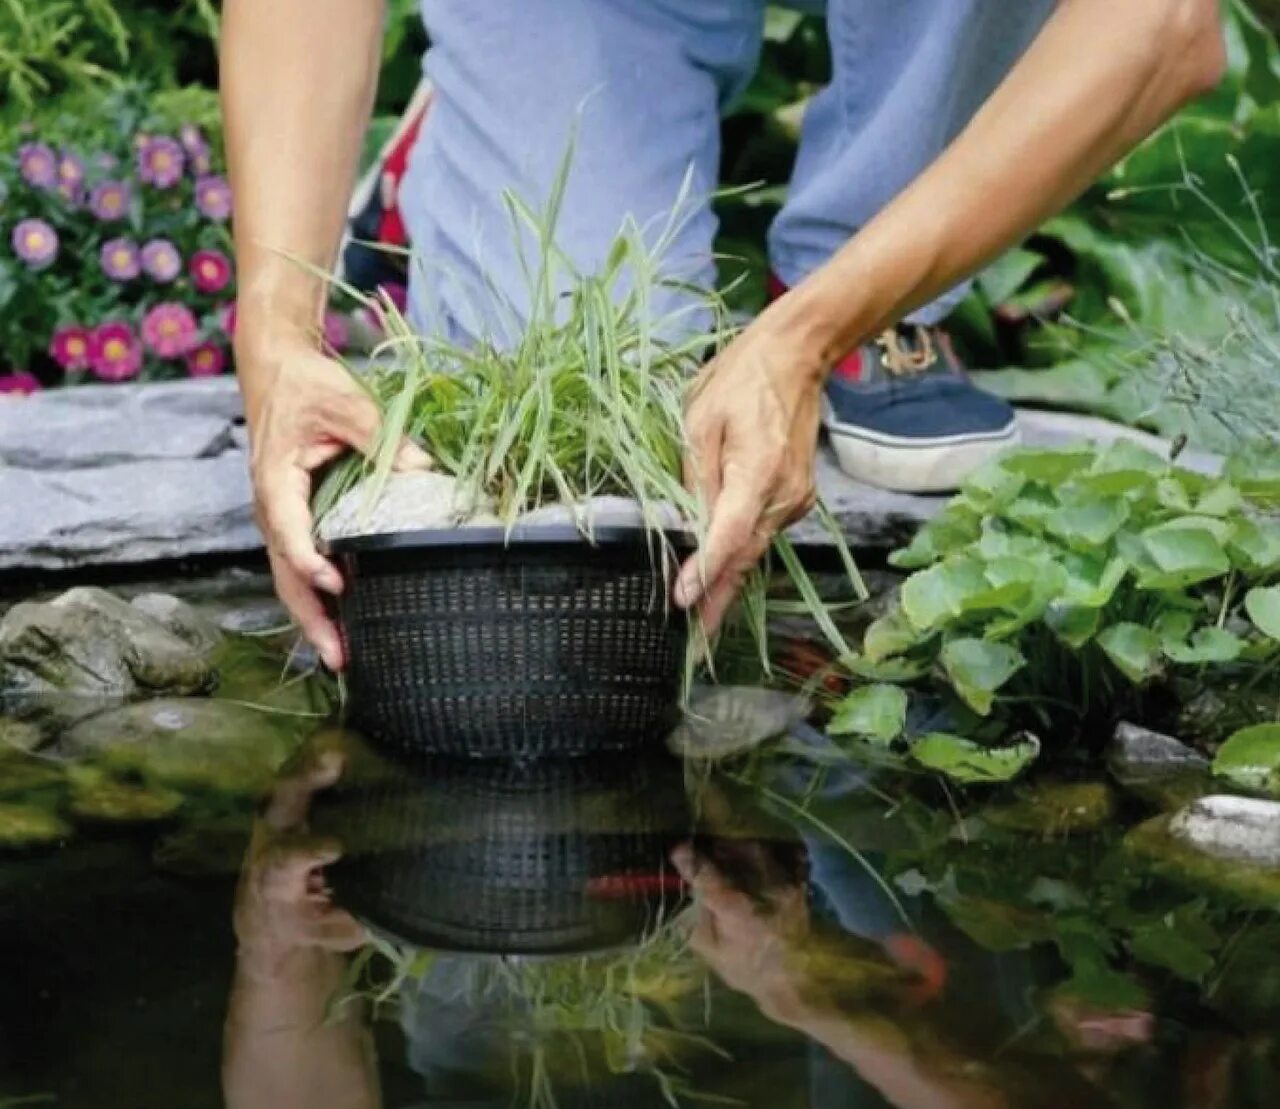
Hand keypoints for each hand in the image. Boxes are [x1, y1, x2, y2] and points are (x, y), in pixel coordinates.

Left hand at [234, 735, 365, 980]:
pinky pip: (306, 760)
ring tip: (350, 730)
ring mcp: (277, 809)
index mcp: (276, 876)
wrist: (266, 911)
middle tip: (336, 756)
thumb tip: (380, 907)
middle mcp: (269, 836)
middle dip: (306, 776)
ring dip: (319, 750)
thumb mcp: (328, 933)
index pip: (288, 859)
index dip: (309, 850)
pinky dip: (326, 742)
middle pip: (282, 800)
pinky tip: (352, 722)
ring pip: (293, 772)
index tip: (335, 846)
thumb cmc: (304, 925)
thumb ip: (348, 921)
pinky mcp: (289, 792)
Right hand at [238, 333, 431, 669]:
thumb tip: (424, 468)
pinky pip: (300, 564)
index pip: (288, 531)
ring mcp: (280, 517)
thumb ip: (381, 435)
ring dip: (313, 618)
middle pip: (285, 573)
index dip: (309, 561)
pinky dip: (316, 597)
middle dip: (310, 618)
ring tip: (342, 658)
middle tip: (339, 658)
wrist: (275, 371)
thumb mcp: (346, 401)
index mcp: (276, 480)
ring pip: (290, 578)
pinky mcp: (293, 518)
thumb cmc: (307, 384)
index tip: (337, 584)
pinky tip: (342, 622)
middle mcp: (271, 507)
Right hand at [673, 841, 815, 1024]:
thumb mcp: (713, 953)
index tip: (678, 850)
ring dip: (742, 846)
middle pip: (738, 849)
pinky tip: (758, 858)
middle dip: (720, 845)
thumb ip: (698, 921)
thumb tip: (691, 894)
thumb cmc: (749, 972)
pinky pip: (785, 857)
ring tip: (729, 849)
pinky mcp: (799, 888)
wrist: (795, 985)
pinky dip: (770, 852)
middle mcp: (763, 889)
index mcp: (736, 908)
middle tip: (707, 847)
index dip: (689, 859)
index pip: (707, 873)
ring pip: (761, 850)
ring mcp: (786, 885)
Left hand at [676, 312, 824, 633]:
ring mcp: (796, 498)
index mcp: (758, 471)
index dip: (706, 571)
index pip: (730, 534)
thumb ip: (695, 478)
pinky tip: (720, 574)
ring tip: (701, 621)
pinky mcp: (797, 497)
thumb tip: (686, 527)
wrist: (797, 356)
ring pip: (755, 549)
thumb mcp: (700, 421)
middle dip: (718, 600)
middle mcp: (785, 494)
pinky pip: (762, 533)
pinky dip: (741, 554)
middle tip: (693, 642)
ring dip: (729, 582)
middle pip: (745, 556)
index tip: (682, 601)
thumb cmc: (740, 379)